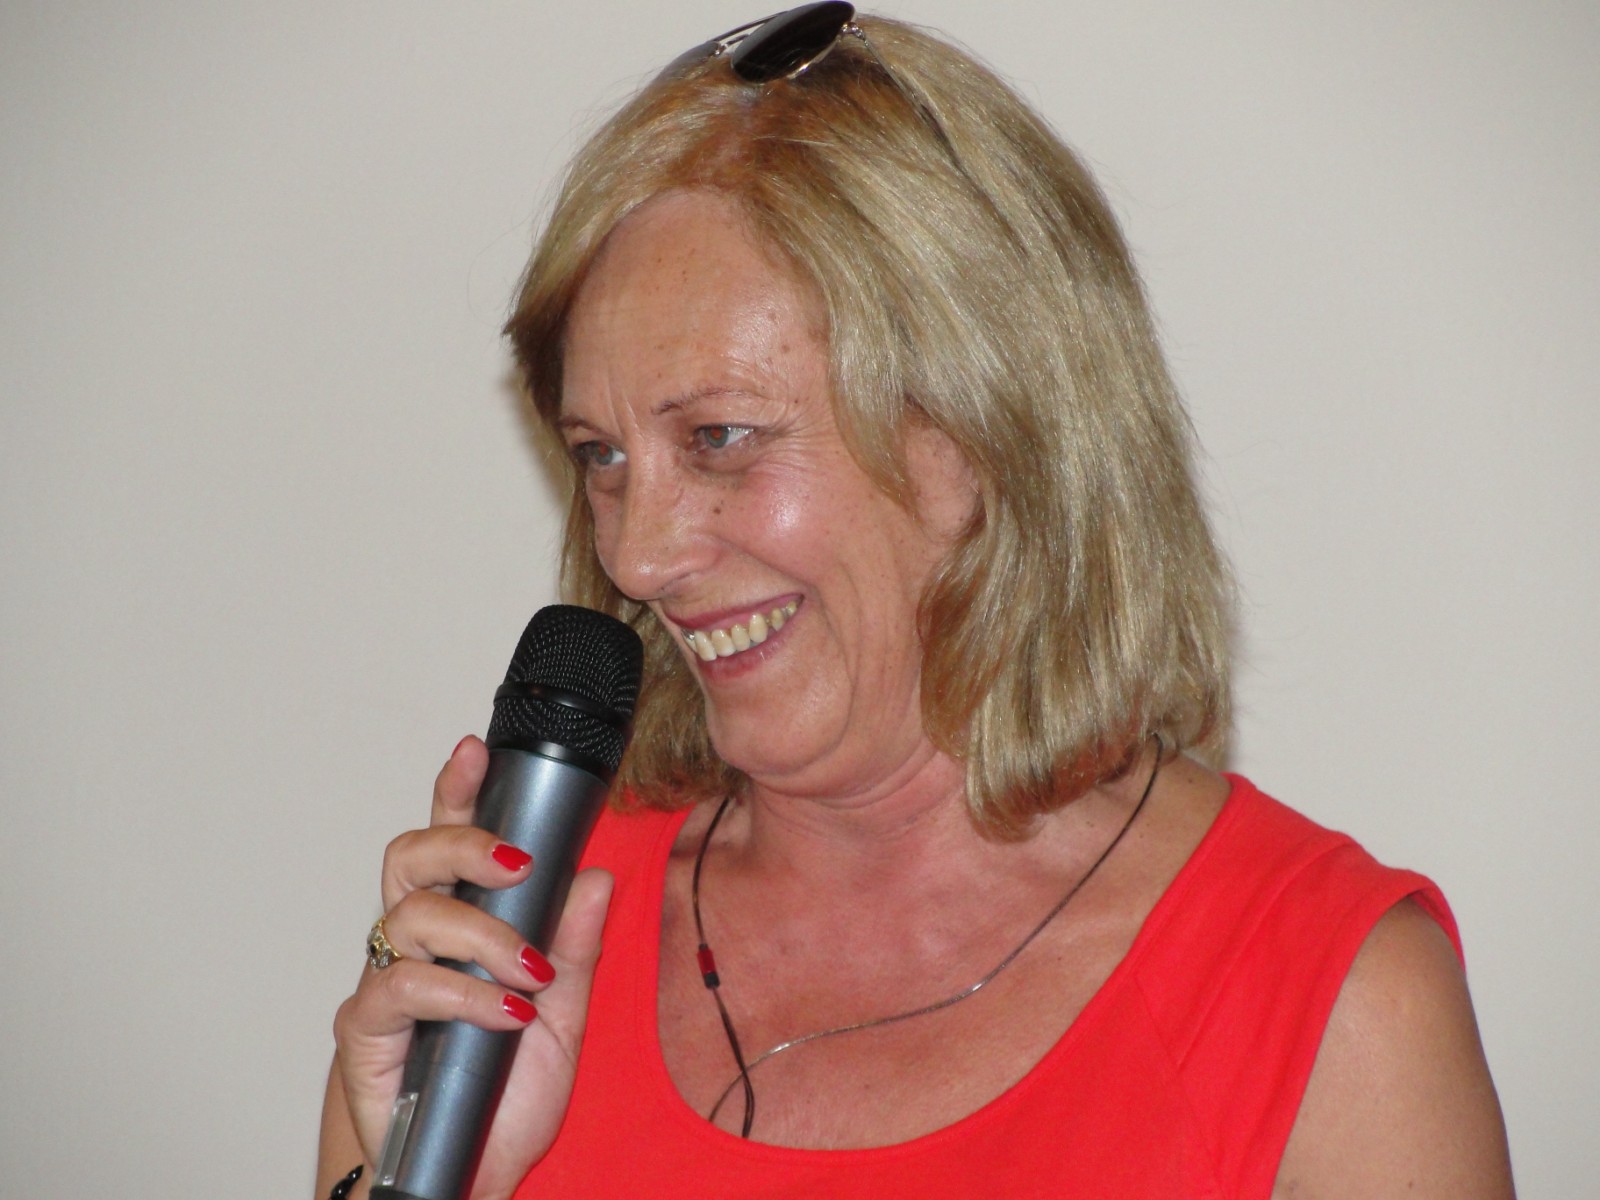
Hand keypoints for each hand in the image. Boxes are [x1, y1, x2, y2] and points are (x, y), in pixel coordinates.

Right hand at [330, 736, 611, 1199]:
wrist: (466, 1176)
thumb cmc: (501, 1097)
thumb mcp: (561, 1019)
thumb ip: (573, 950)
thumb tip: (595, 879)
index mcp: (460, 927)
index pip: (450, 842)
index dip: (457, 792)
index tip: (475, 750)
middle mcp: (415, 943)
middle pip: (411, 857)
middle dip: (464, 843)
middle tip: (517, 863)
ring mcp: (386, 982)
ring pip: (410, 913)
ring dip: (480, 932)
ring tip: (527, 970)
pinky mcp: (366, 1030)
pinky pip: (401, 986)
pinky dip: (460, 992)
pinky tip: (503, 1013)